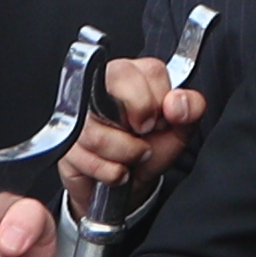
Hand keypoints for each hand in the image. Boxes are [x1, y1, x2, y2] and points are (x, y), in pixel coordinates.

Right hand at [65, 55, 203, 212]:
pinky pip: (87, 155)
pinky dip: (109, 171)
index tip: (160, 119)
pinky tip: (116, 169)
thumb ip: (191, 109)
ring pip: (102, 127)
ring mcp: (79, 111)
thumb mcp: (179, 131)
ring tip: (133, 155)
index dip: (159, 99)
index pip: (150, 70)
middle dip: (140, 119)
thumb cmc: (150, 150)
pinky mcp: (65, 138)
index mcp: (135, 74)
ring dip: (127, 153)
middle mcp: (103, 84)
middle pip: (118, 80)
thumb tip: (178, 102)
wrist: (127, 187)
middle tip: (144, 133)